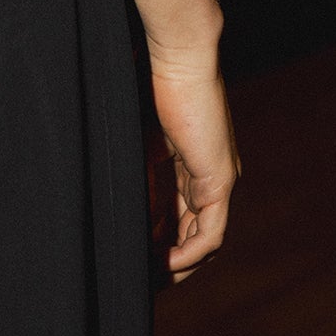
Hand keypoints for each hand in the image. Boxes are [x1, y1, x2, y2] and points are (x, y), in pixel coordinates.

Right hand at [147, 54, 239, 286]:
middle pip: (194, 232)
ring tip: (152, 279)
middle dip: (170, 259)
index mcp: (194, 163)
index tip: (137, 255)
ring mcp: (219, 179)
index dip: (161, 239)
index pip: (181, 214)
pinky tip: (166, 262)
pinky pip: (210, 233)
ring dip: (180, 263)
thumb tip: (115, 193)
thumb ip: (136, 165)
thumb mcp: (140, 133)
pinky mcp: (220, 179)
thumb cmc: (156, 80)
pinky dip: (190, 252)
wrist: (180, 56)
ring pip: (204, 238)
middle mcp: (213, 176)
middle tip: (144, 278)